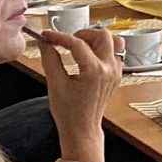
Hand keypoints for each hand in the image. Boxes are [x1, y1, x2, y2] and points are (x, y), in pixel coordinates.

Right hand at [34, 27, 121, 161]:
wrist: (82, 128)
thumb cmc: (69, 112)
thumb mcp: (55, 84)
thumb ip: (50, 59)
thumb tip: (45, 43)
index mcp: (95, 71)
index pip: (77, 43)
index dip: (59, 36)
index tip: (47, 35)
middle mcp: (109, 69)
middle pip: (103, 35)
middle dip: (83, 34)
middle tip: (67, 41)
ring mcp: (116, 72)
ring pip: (114, 42)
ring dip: (96, 40)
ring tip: (79, 47)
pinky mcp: (116, 76)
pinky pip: (114, 54)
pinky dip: (101, 50)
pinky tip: (87, 58)